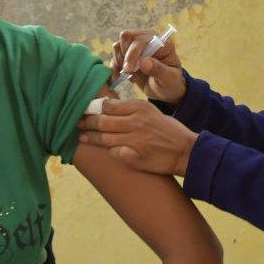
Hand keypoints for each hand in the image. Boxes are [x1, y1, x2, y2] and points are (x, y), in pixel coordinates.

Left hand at [77, 98, 198, 175]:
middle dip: (86, 122)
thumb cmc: (169, 130)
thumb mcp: (151, 112)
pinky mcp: (136, 158)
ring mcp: (135, 141)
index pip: (108, 105)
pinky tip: (105, 151)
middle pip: (102, 121)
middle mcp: (136, 123)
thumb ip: (131, 110)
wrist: (186, 151)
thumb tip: (107, 107)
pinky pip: (115, 153)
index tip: (85, 109)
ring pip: (105, 138)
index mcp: (139, 108)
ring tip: (82, 137)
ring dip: (91, 138)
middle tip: (77, 123)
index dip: (93, 108)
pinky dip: (110, 152)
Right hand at [112, 28, 186, 104]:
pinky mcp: (127, 53)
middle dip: (125, 56)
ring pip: (118, 45)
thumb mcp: (169, 79)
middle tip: (129, 73)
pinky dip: (115, 68)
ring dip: (120, 62)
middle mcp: (148, 39)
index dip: (133, 53)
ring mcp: (136, 45)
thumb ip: (159, 70)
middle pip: (126, 36)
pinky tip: (122, 78)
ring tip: (131, 76)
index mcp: (161, 42)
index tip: (129, 70)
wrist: (164, 90)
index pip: (141, 39)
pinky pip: (114, 56)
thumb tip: (144, 62)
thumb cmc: (170, 83)